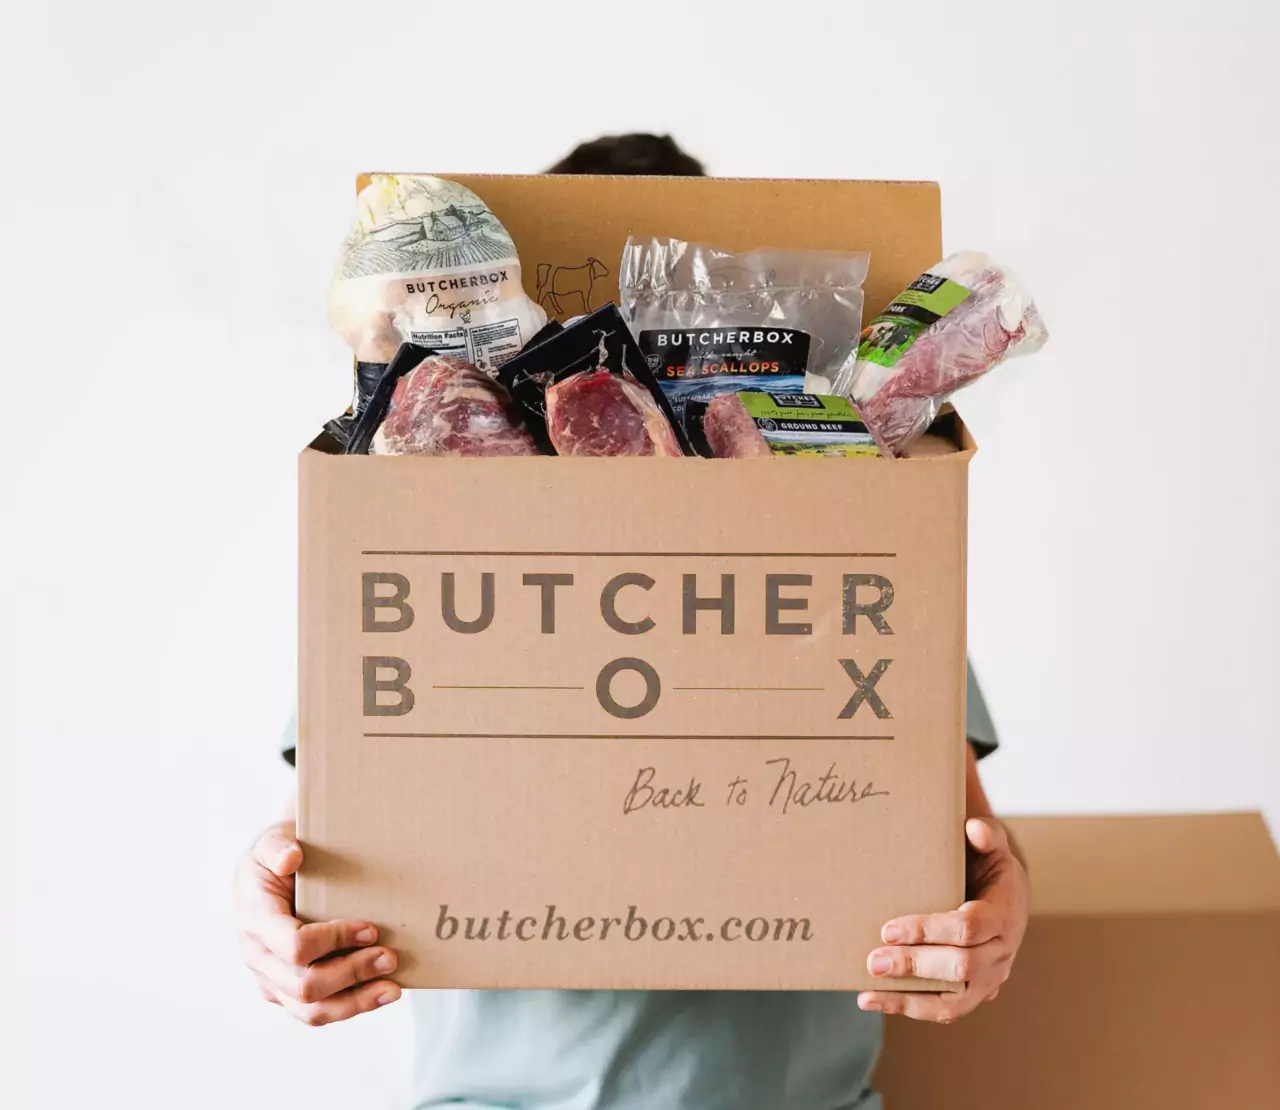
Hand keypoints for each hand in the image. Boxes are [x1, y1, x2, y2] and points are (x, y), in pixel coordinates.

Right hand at [235, 818, 400, 1025]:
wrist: (272, 870)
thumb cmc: (278, 853)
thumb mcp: (273, 839)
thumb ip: (277, 846)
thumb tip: (291, 858)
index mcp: (255, 920)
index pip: (295, 946)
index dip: (335, 940)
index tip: (371, 928)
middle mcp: (258, 957)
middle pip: (304, 985)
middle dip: (352, 972)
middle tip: (390, 956)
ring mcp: (270, 979)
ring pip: (310, 1011)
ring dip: (356, 1002)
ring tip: (393, 989)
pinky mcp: (285, 991)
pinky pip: (316, 1013)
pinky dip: (350, 1007)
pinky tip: (380, 995)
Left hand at [857, 817, 1029, 1021]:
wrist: (1008, 898)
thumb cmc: (990, 866)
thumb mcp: (993, 846)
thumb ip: (986, 835)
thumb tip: (973, 827)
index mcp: (1004, 914)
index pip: (968, 928)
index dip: (929, 930)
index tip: (889, 928)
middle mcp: (1001, 952)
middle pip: (961, 967)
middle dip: (915, 965)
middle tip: (874, 960)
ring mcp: (990, 978)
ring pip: (955, 999)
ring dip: (909, 997)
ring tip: (868, 991)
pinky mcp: (974, 992)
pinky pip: (945, 1010)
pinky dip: (908, 1008)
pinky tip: (872, 1000)